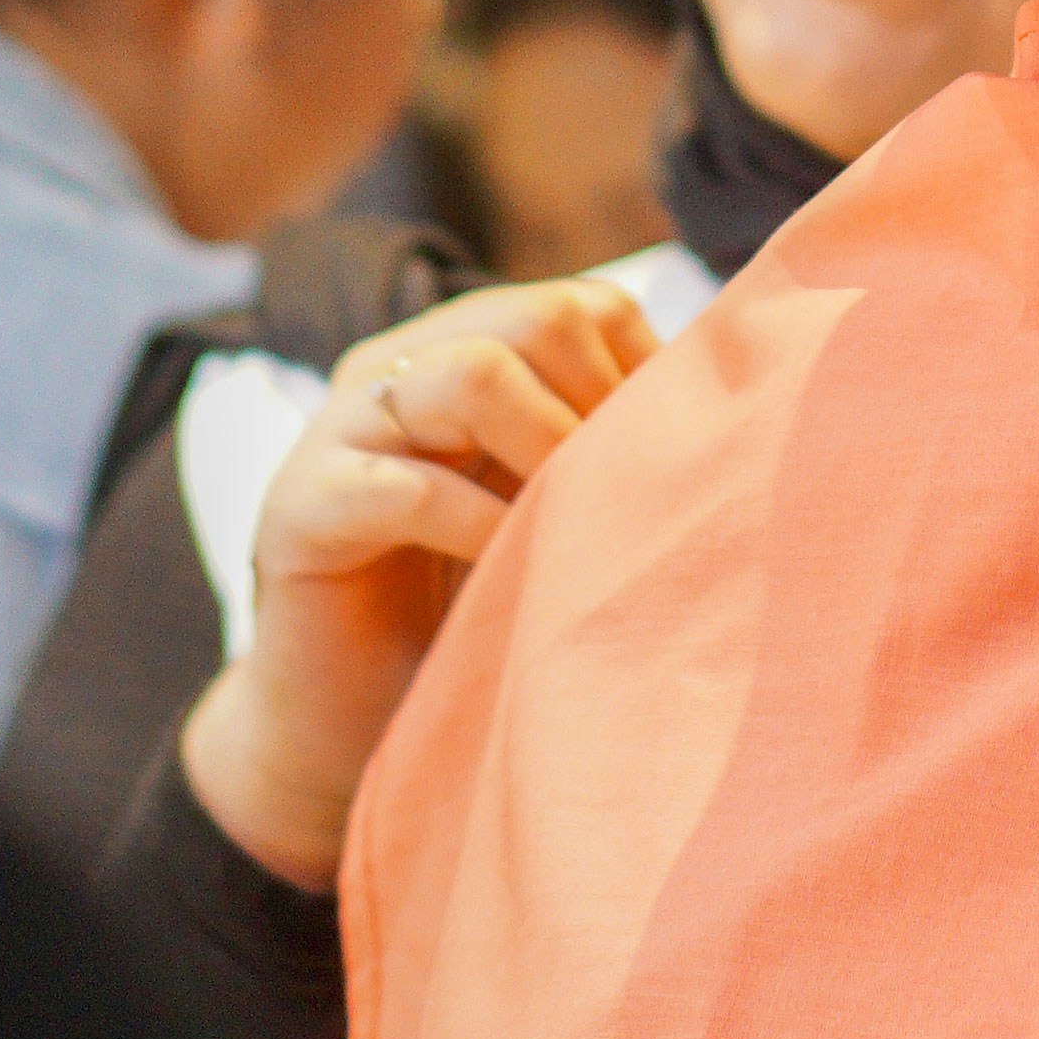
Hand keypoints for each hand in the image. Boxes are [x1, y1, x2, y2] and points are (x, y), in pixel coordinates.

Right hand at [178, 273, 652, 888]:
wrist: (343, 731)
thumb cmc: (467, 618)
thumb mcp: (548, 519)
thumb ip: (602, 456)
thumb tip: (740, 425)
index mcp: (465, 355)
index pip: (581, 307)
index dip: (643, 374)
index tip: (668, 466)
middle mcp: (401, 369)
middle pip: (533, 317)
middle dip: (600, 400)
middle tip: (623, 494)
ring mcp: (341, 430)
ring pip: (464, 372)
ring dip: (544, 445)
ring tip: (571, 520)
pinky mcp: (299, 507)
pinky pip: (400, 484)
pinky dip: (474, 522)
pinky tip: (506, 568)